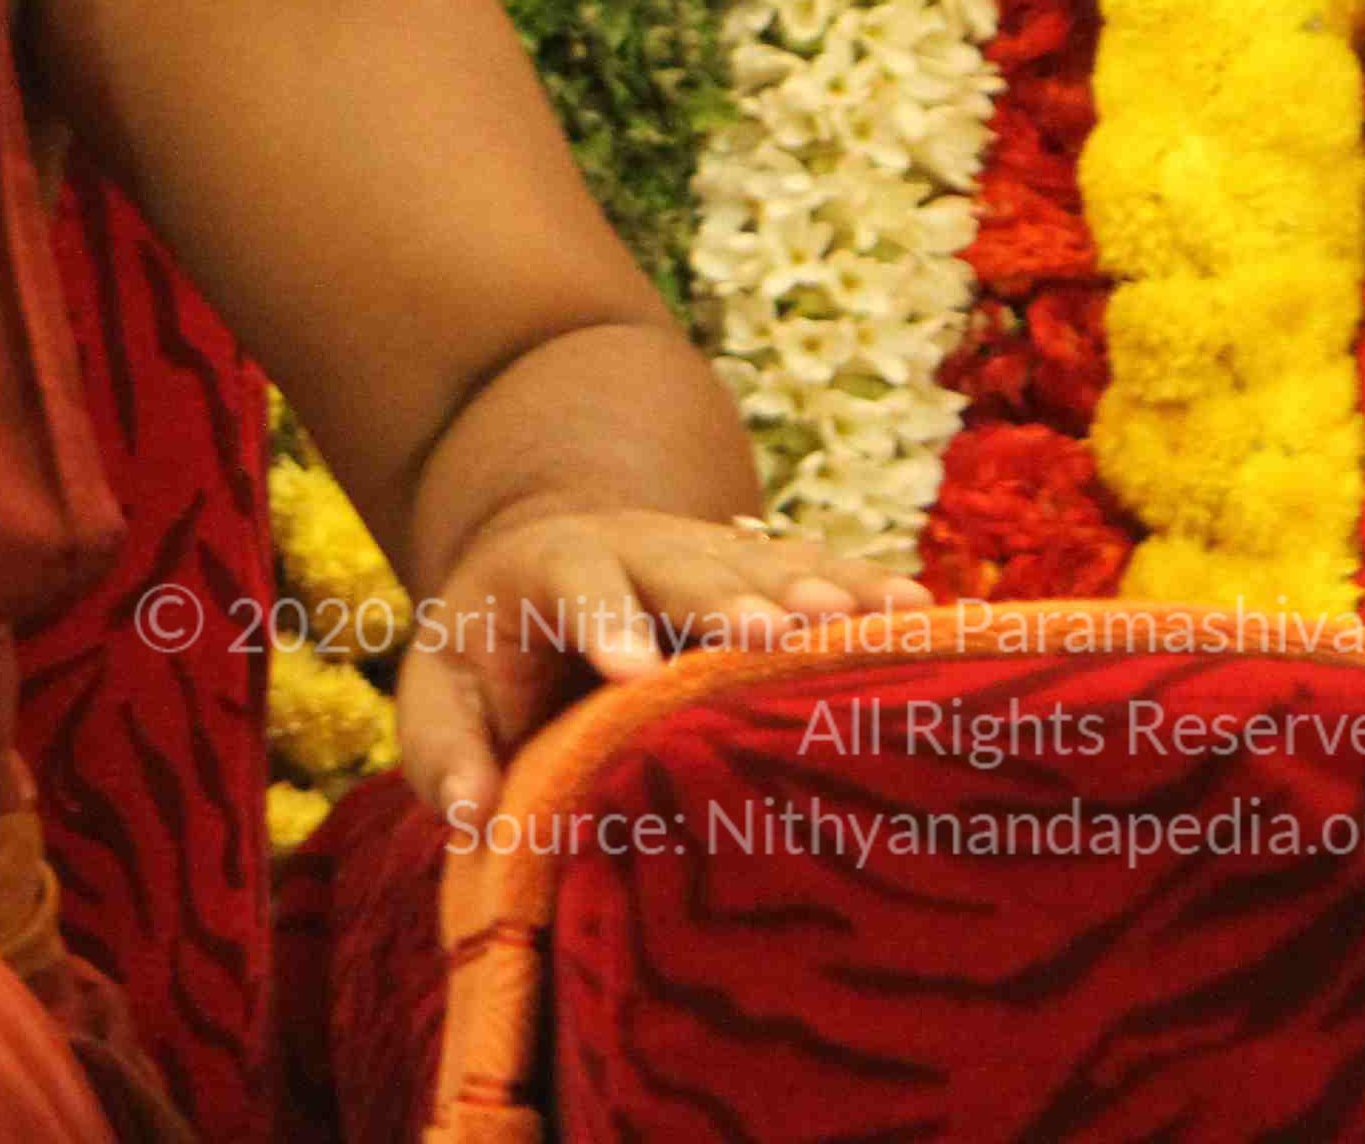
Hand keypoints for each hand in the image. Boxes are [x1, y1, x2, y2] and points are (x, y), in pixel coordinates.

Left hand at [392, 499, 930, 822]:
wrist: (553, 565)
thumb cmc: (496, 659)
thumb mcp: (443, 690)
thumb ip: (444, 748)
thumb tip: (470, 816)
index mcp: (548, 571)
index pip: (574, 586)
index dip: (604, 621)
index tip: (632, 671)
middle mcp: (637, 547)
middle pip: (682, 567)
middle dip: (724, 601)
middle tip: (770, 634)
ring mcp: (711, 553)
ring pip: (766, 565)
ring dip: (815, 593)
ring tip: (868, 622)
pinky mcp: (770, 573)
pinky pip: (825, 575)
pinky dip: (869, 595)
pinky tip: (921, 615)